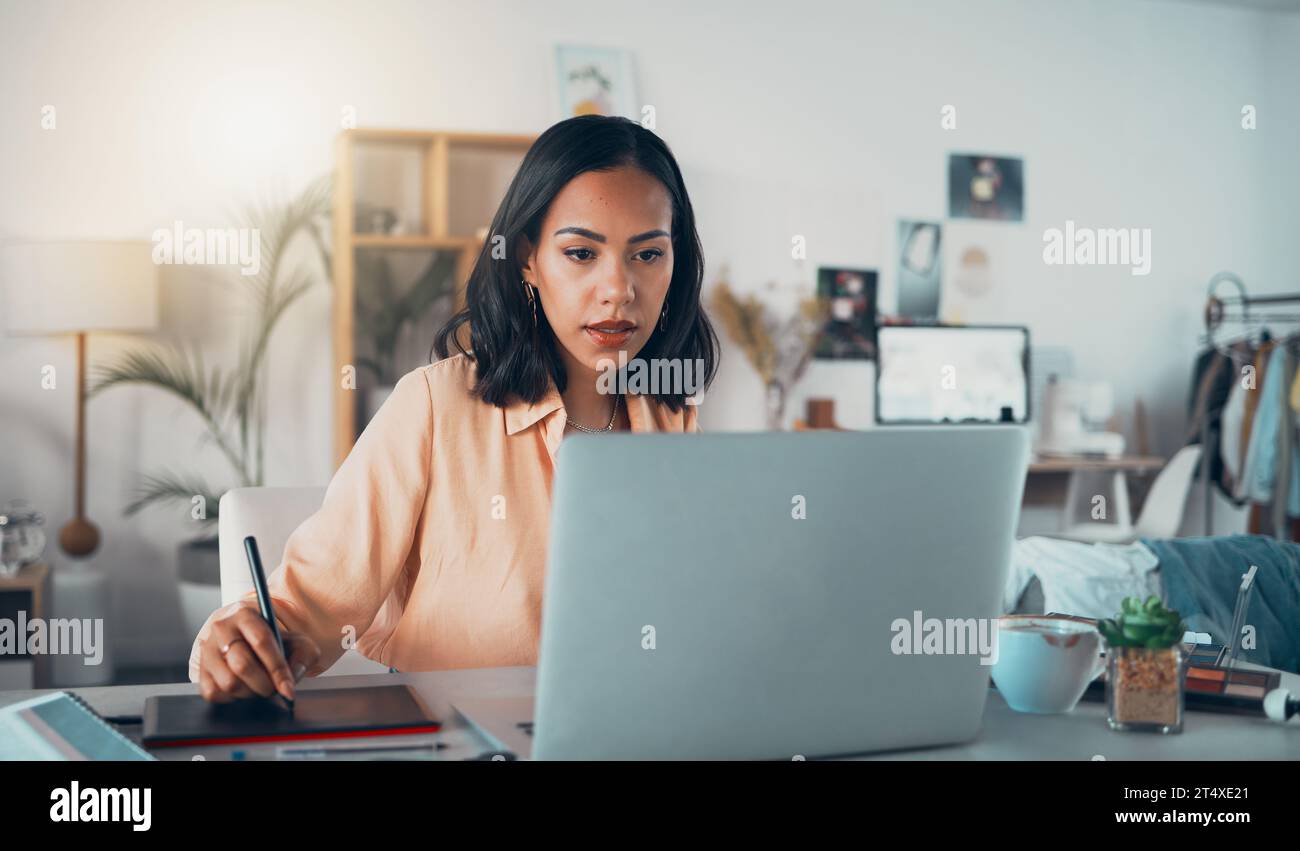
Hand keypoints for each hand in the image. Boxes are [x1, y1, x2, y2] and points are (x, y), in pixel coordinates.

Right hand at [197, 601, 320, 703]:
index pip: (262, 641)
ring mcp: (206, 650)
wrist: (249, 642)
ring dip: (250, 693)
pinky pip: (214, 693)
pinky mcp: (198, 671)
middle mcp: (221, 629)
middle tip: (274, 690)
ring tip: (260, 688)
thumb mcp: (296, 641)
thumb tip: (292, 677)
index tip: (288, 689)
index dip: (277, 668)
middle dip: (264, 685)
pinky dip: (233, 699)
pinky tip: (244, 689)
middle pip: (242, 665)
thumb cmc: (275, 642)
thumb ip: (304, 654)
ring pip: (228, 682)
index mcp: (245, 614)